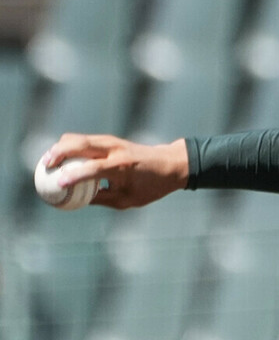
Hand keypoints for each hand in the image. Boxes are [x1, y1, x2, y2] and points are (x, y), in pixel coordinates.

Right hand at [42, 134, 188, 209]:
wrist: (171, 163)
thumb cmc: (151, 186)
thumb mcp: (129, 200)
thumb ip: (102, 199)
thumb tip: (77, 201)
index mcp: (122, 166)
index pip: (93, 168)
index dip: (74, 175)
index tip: (58, 183)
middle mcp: (115, 150)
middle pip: (80, 144)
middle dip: (59, 153)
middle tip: (45, 166)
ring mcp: (113, 142)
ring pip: (80, 138)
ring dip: (61, 147)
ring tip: (47, 161)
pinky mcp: (111, 140)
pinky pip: (85, 140)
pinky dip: (70, 146)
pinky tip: (60, 157)